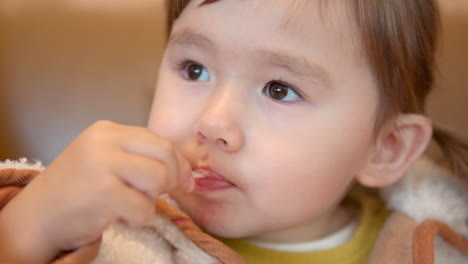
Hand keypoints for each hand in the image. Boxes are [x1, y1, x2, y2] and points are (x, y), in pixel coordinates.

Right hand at [0, 121, 193, 262]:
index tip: (184, 179)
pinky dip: (139, 218)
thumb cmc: (75, 189)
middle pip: (165, 155)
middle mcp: (104, 142)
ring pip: (159, 179)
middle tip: (166, 193)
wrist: (36, 216)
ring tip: (130, 204)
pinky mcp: (104, 194)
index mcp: (106, 130)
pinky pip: (145, 208)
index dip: (179, 162)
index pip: (160, 140)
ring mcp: (103, 166)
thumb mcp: (104, 159)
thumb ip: (139, 157)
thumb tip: (188, 172)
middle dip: (174, 177)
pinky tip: (120, 217)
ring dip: (151, 199)